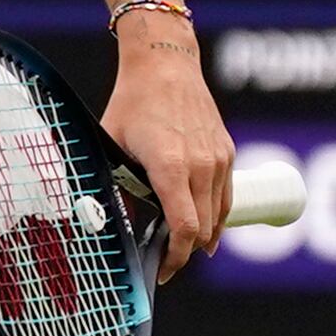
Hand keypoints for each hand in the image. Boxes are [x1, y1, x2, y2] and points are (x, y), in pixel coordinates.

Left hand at [99, 17, 233, 280]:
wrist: (165, 63)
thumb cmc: (133, 102)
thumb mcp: (113, 144)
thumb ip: (116, 182)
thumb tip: (109, 219)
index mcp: (171, 166)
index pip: (184, 229)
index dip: (174, 258)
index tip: (162, 272)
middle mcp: (201, 166)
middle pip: (203, 230)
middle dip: (184, 252)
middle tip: (164, 262)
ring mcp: (218, 159)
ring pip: (219, 217)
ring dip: (202, 237)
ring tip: (181, 248)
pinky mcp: (226, 152)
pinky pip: (226, 196)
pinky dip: (216, 216)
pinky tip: (205, 228)